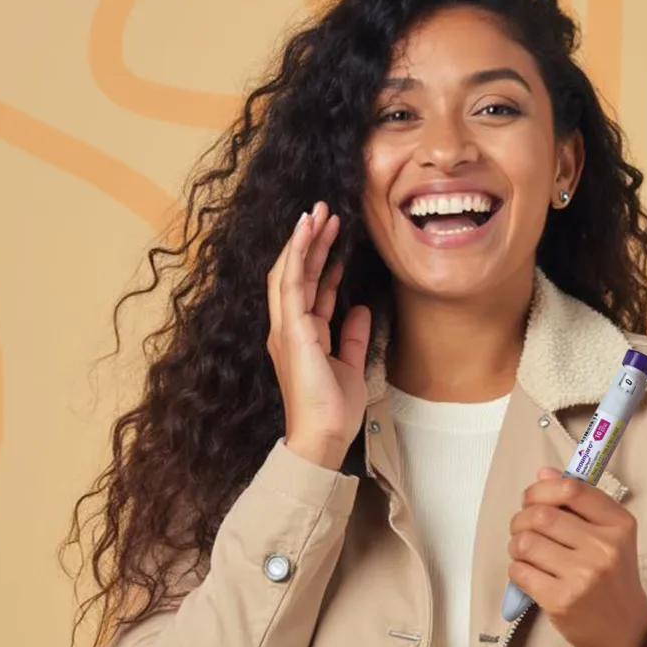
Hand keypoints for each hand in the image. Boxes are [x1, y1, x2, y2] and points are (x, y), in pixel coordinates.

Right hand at [267, 201, 371, 470]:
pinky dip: (297, 253)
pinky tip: (307, 231)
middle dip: (311, 241)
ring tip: (318, 212)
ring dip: (304, 239)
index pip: (312, 289)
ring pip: (291, 271)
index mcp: (303, 336)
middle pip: (299, 274)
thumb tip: (359, 308)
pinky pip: (291, 282)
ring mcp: (287, 327)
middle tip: (325, 211)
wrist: (323, 436)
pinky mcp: (292, 329)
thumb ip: (351, 336)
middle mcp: (289, 328)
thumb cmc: (333, 410)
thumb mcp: (350, 365)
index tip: (336, 235)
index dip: (323, 261)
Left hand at [508, 466, 646, 646]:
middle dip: (521, 519)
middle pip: (541, 514)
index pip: (571, 489)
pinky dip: (517, 569)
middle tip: (523, 528)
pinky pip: (519, 571)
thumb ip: (580, 503)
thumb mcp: (611, 536)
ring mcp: (582, 576)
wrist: (625, 630)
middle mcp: (604, 548)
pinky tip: (530, 573)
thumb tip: (543, 473)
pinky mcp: (561, 601)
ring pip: (525, 542)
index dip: (541, 489)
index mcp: (619, 525)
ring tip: (526, 552)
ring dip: (516, 544)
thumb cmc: (613, 578)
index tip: (532, 498)